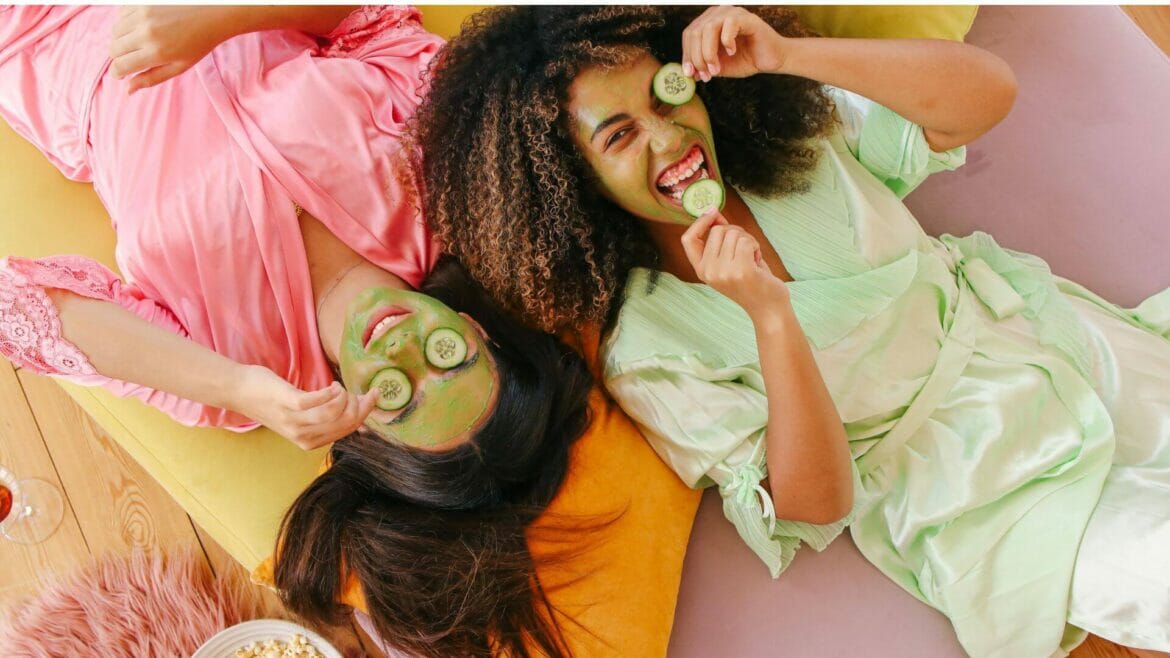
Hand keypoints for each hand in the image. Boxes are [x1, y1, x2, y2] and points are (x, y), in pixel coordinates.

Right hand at [109, 6, 243, 91]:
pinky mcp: (142, 2)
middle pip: (113, 49)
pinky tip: (143, 25)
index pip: (120, 66)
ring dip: (122, 39)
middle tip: (133, 57)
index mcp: (156, 53)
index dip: (117, 73)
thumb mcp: (178, 67)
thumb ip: (151, 78)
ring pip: (114, 32)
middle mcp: (146, 33)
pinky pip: (121, 14)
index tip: (120, 74)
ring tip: (140, 41)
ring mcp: (143, 15)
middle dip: (119, 57)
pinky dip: (126, 22)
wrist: (212, 14)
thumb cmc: (198, 44)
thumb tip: (126, 91)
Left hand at [237, 366, 378, 449]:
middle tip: (359, 390)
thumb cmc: (271, 400)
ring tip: (340, 387)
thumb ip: (323, 419)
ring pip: (335, 413)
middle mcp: (303, 435)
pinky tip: (333, 385)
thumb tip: (355, 414)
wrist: (240, 391)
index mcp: (309, 441)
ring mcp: (295, 421)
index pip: (347, 430)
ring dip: (345, 397)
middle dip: (360, 404)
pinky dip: (332, 392)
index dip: (365, 413)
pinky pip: (320, 401)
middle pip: (345, 422)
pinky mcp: (289, 403)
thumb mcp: (300, 417)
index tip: (373, 396)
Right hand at [680, 211, 789, 314]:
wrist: (768, 308)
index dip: (699, 222)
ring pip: (733, 233)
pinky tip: (757, 260)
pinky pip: (745, 241)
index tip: (712, 211)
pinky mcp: (741, 271)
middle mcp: (709, 272)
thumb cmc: (752, 282)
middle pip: (717, 230)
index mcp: (701, 270)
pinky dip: (755, 245)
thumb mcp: (728, 262)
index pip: (688, 239)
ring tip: (752, 258)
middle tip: (745, 248)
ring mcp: (723, 272)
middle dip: (735, 231)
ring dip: (748, 240)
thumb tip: (713, 212)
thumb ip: (719, 240)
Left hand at [681, 6, 788, 80]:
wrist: (770, 60)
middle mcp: (718, 14)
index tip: (690, 74)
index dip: (687, 55)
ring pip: (708, 28)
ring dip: (709, 53)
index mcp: (708, 22)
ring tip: (716, 68)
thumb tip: (688, 73)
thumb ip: (703, 66)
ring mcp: (732, 13)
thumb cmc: (746, 60)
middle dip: (697, 58)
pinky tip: (732, 51)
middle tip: (706, 74)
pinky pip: (729, 24)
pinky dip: (726, 41)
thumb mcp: (718, 66)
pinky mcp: (747, 18)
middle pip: (695, 32)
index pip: (689, 35)